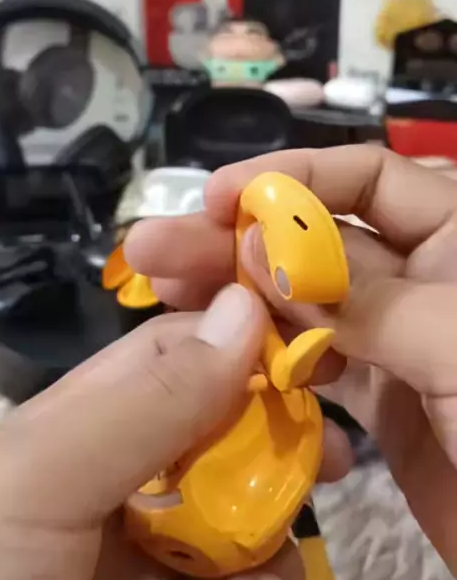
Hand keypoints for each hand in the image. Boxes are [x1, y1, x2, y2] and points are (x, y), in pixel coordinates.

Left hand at [0, 284, 347, 579]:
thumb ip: (144, 401)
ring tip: (272, 564)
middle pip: (216, 433)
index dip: (239, 346)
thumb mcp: (42, 479)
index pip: (172, 356)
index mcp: (77, 426)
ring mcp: (136, 556)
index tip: (308, 362)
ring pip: (233, 514)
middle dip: (273, 439)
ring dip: (271, 529)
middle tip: (330, 458)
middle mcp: (113, 480)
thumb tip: (246, 308)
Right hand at [125, 145, 456, 575]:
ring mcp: (399, 340)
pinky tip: (216, 360)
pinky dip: (268, 364)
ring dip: (239, 299)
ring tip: (164, 294)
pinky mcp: (383, 402)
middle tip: (155, 247)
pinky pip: (314, 368)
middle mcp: (425, 278)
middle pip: (319, 243)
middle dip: (238, 241)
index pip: (367, 179)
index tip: (217, 195)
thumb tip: (262, 250)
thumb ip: (364, 298)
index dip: (291, 177)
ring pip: (307, 306)